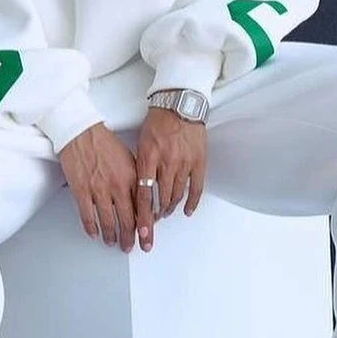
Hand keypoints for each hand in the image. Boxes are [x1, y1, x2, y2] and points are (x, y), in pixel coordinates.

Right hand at [58, 123, 139, 250]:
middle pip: (127, 220)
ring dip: (111, 236)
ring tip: (112, 242)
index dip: (145, 228)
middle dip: (129, 238)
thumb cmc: (105, 143)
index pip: (142, 209)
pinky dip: (91, 227)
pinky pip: (87, 216)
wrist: (81, 133)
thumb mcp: (130, 160)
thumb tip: (142, 200)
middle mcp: (117, 186)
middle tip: (130, 246)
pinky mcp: (81, 191)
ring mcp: (98, 190)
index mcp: (132, 178)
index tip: (147, 239)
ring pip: (108, 222)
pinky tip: (94, 233)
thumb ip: (137, 180)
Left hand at [134, 107, 207, 251]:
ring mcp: (184, 163)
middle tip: (151, 225)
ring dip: (170, 208)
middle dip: (155, 216)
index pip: (144, 195)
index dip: (143, 216)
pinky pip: (196, 188)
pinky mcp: (199, 162)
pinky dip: (191, 202)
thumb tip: (137, 190)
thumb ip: (140, 166)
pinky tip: (186, 211)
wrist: (180, 104)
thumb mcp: (141, 144)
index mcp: (148, 158)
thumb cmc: (158, 122)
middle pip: (161, 199)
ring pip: (177, 195)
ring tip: (164, 214)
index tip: (141, 233)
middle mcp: (166, 163)